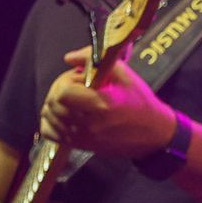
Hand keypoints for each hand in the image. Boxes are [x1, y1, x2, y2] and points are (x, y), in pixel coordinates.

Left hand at [39, 48, 176, 157]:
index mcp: (101, 105)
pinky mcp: (79, 145)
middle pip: (53, 104)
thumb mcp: (126, 76)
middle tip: (76, 84)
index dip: (65, 81)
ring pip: (49, 118)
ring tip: (72, 98)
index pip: (63, 93)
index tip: (79, 77)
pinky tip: (64, 114)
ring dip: (55, 104)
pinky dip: (51, 121)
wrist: (153, 133)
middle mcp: (88, 124)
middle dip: (59, 89)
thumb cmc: (140, 102)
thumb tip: (69, 57)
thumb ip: (97, 62)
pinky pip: (50, 133)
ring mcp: (82, 137)